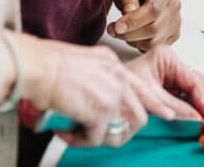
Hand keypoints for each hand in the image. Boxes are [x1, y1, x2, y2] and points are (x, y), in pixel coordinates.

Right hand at [13, 33, 182, 147]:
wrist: (37, 65)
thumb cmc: (47, 62)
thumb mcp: (81, 62)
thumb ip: (94, 78)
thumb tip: (91, 100)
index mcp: (112, 63)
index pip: (141, 87)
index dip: (154, 104)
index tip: (166, 113)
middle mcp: (117, 77)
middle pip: (138, 113)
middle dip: (122, 130)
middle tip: (100, 135)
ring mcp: (112, 95)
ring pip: (121, 130)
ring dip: (100, 138)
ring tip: (79, 135)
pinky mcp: (100, 113)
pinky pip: (95, 138)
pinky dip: (78, 141)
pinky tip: (64, 132)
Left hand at [107, 0, 180, 50]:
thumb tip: (128, 13)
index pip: (153, 10)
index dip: (134, 21)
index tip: (117, 27)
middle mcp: (174, 6)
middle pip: (155, 28)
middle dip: (130, 34)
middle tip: (112, 30)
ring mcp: (176, 22)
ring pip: (155, 42)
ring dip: (134, 41)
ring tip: (122, 32)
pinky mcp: (173, 34)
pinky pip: (156, 46)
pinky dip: (141, 45)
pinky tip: (133, 35)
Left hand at [126, 45, 203, 119]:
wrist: (107, 87)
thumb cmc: (122, 85)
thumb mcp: (150, 97)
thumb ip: (176, 107)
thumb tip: (197, 118)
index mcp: (166, 58)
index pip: (194, 80)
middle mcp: (171, 62)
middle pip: (199, 82)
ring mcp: (172, 71)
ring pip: (196, 87)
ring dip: (202, 104)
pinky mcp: (170, 81)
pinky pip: (188, 93)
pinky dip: (193, 105)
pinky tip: (196, 115)